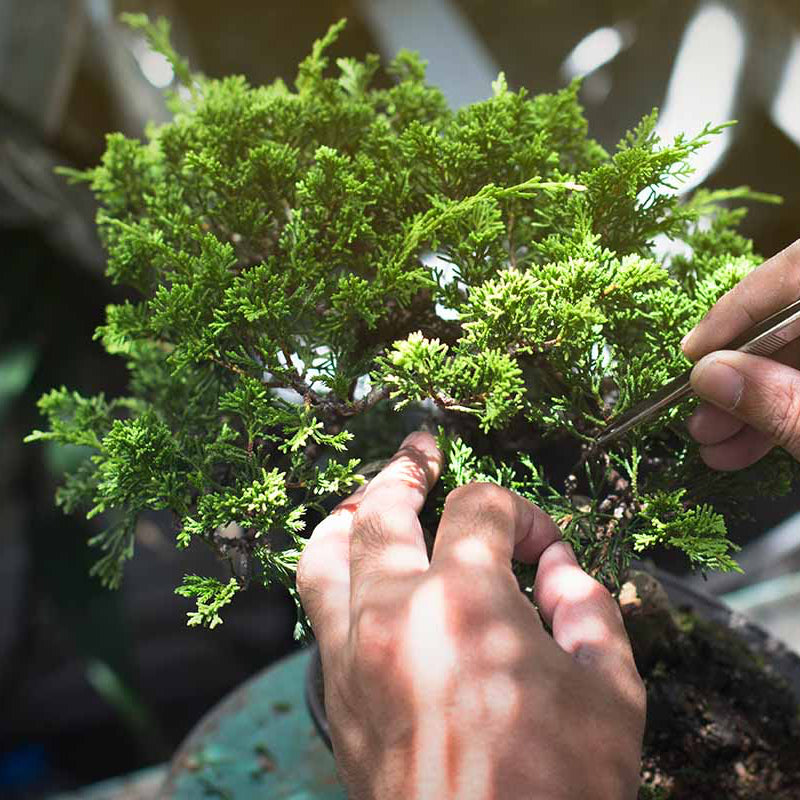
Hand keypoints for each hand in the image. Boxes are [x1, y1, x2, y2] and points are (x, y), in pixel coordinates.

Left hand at [297, 432, 644, 799]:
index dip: (520, 513)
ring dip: (348, 513)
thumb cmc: (555, 792)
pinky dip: (332, 573)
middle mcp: (393, 612)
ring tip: (368, 497)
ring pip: (325, 551)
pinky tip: (356, 573)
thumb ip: (589, 609)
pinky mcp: (334, 693)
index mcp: (466, 602)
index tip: (543, 547)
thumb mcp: (610, 695)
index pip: (481, 507)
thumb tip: (559, 568)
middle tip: (421, 451)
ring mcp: (351, 652)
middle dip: (408, 469)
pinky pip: (315, 609)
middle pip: (384, 507)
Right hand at [683, 238, 799, 469]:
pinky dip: (779, 414)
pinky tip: (743, 449)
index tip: (695, 350)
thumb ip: (781, 402)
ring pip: (797, 357)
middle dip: (737, 373)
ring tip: (713, 442)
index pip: (799, 269)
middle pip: (792, 319)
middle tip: (700, 413)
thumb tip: (710, 374)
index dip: (740, 305)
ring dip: (749, 402)